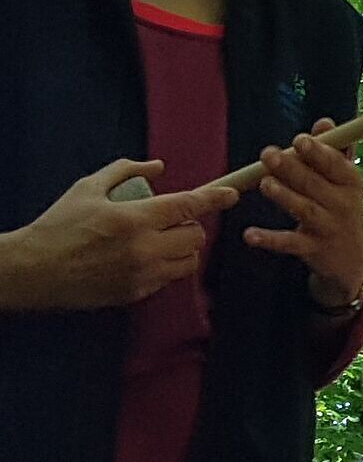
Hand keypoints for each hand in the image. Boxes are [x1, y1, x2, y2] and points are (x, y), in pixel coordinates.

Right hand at [0, 159, 237, 310]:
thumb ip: (125, 172)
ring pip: (188, 261)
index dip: (215, 198)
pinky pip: (169, 279)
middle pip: (195, 235)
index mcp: (133, 218)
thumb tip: (159, 166)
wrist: (32, 270)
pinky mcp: (135, 294)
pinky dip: (165, 267)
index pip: (187, 205)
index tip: (232, 194)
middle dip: (189, 224)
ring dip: (182, 248)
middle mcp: (143, 248)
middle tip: (170, 220)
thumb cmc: (58, 225)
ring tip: (161, 240)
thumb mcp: (88, 188)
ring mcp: (141, 275)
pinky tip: (144, 259)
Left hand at [242, 118, 362, 308]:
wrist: (350, 257)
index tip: (299, 140)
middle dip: (292, 168)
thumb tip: (324, 122)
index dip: (318, 152)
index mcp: (351, 182)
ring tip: (265, 183)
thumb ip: (334, 150)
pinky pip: (289, 244)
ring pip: (304, 210)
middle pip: (315, 184)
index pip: (335, 164)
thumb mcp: (344, 180)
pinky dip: (269, 239)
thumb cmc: (341, 206)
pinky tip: (249, 234)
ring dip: (284, 196)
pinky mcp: (312, 250)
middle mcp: (342, 204)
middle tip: (268, 154)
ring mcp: (327, 227)